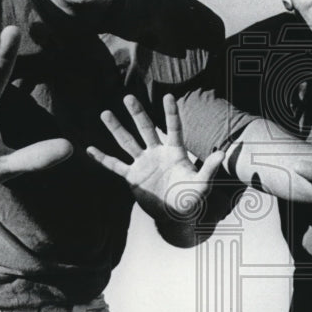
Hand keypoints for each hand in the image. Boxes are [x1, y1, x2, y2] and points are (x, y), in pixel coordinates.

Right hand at [87, 93, 225, 222]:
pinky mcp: (133, 177)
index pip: (173, 129)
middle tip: (128, 97)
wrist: (177, 215)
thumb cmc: (192, 198)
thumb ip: (209, 169)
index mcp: (175, 152)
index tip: (167, 96)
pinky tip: (90, 150)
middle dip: (138, 114)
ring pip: (128, 142)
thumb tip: (222, 154)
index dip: (170, 113)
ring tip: (105, 113)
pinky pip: (116, 166)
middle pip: (146, 129)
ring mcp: (143, 164)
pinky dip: (103, 159)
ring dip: (117, 129)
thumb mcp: (202, 185)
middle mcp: (157, 153)